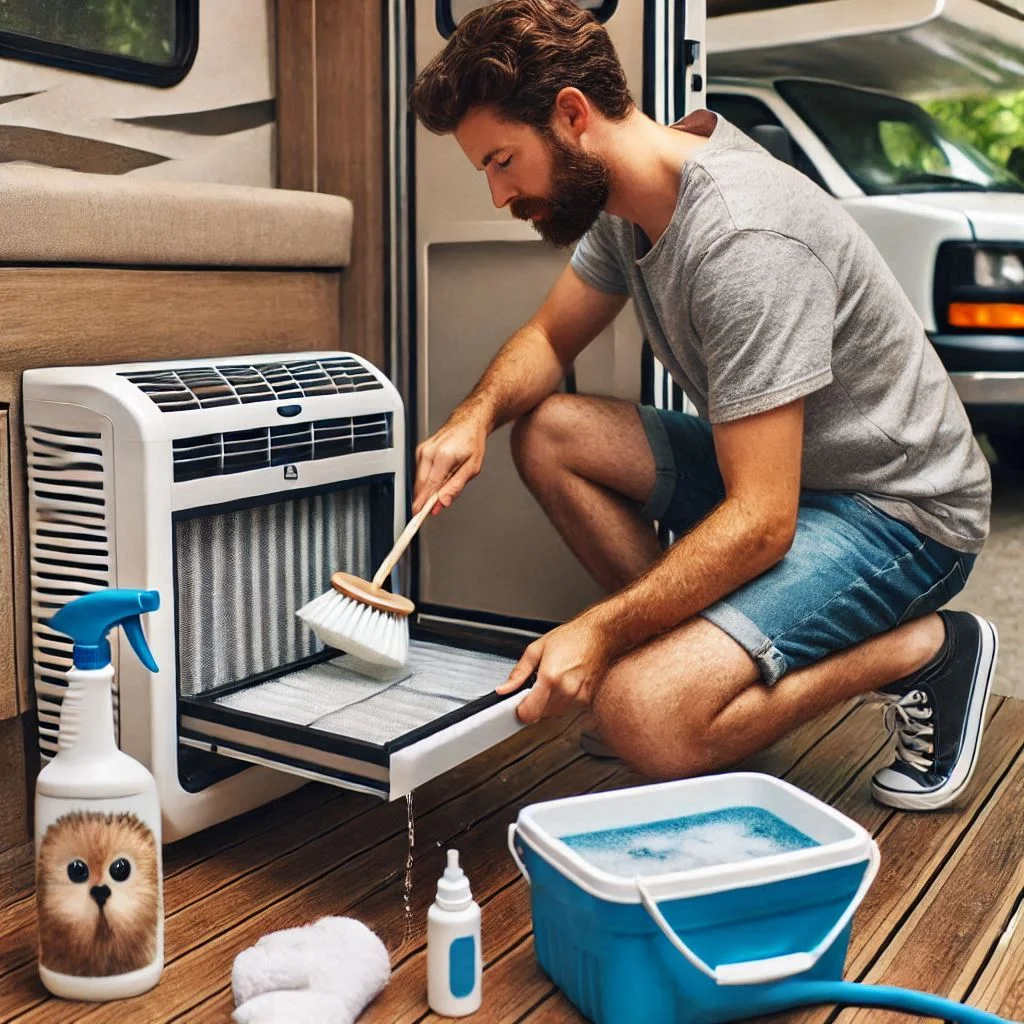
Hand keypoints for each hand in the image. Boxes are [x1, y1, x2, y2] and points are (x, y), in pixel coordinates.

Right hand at [413, 408, 488, 514]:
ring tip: (443, 487)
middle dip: (425, 500)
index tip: (420, 515)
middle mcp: (429, 452)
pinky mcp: (420, 451)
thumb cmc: (472, 443)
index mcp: (443, 456)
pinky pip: (419, 472)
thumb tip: (444, 502)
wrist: (467, 423)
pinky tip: (439, 478)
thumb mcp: (472, 468)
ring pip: (419, 480)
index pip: (430, 486)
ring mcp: (422, 450)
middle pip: (421, 484)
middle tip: (432, 510)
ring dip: (427, 490)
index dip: (424, 503)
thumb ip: (456, 486)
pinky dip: (427, 481)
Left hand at [496, 614, 612, 724]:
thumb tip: (505, 688)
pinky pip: (567, 709)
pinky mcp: (587, 700)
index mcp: (551, 678)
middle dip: (533, 704)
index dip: (520, 711)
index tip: (518, 704)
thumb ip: (518, 673)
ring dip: (547, 704)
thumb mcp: (536, 649)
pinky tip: (563, 683)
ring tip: (551, 682)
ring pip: (553, 714)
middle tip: (534, 686)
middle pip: (540, 715)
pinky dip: (560, 701)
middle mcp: (566, 691)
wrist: (600, 635)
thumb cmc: (572, 637)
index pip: (530, 713)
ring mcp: (579, 697)